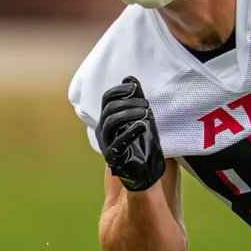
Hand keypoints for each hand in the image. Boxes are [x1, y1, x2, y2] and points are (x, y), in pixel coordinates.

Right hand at [96, 76, 165, 191]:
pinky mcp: (113, 157)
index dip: (119, 90)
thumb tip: (130, 78)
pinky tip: (142, 126)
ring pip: (110, 122)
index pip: (107, 99)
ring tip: (145, 112)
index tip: (134, 88)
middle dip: (128, 102)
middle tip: (146, 104)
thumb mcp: (142, 117)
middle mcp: (103, 130)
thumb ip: (136, 100)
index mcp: (108, 119)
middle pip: (109, 109)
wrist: (146, 171)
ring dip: (128, 113)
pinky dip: (130, 132)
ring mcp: (107, 144)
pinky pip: (118, 142)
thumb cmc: (143, 142)